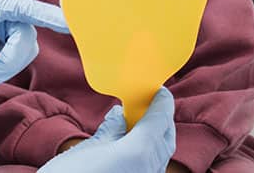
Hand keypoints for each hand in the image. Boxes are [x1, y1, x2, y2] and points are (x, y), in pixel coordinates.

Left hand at [0, 0, 69, 85]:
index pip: (21, 6)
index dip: (46, 14)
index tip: (67, 23)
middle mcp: (3, 6)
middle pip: (25, 35)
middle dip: (9, 61)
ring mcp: (9, 22)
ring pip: (26, 48)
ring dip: (6, 69)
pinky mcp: (11, 37)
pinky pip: (21, 55)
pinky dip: (5, 69)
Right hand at [39, 87, 176, 172]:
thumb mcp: (89, 148)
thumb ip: (110, 130)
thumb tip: (119, 114)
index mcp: (138, 152)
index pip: (160, 119)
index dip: (162, 102)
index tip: (159, 89)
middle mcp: (149, 169)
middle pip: (165, 137)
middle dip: (161, 119)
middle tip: (148, 104)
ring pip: (160, 154)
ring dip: (154, 136)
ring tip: (138, 123)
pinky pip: (151, 166)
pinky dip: (148, 151)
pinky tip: (132, 144)